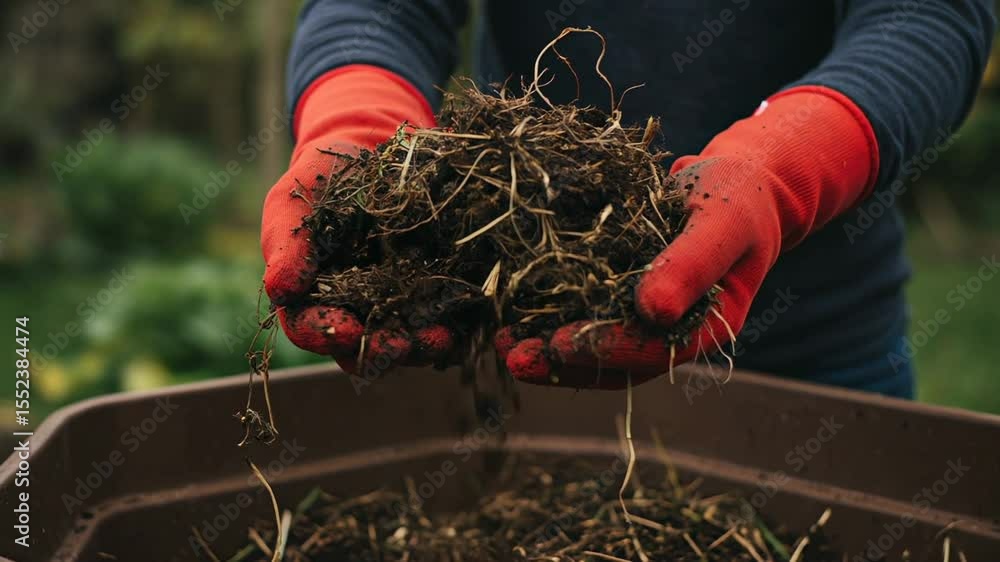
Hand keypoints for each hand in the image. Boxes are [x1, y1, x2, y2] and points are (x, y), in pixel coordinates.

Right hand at [262, 65, 454, 370]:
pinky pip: (441, 314)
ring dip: (422, 345)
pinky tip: (466, 322)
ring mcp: (393, 302)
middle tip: (398, 346)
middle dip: (380, 349)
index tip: (345, 331)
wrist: (367, 153)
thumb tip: (278, 290)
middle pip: (361, 346)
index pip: (310, 327)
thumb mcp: (294, 202)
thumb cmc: (318, 180)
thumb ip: (288, 247)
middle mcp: (351, 310)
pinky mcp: (429, 287)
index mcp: (309, 296)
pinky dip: (454, 322)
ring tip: (439, 339)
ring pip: (405, 338)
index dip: (325, 333)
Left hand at [497, 86, 878, 387]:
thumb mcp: (722, 221)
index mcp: (707, 327)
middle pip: (615, 361)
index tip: (559, 344)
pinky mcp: (622, 296)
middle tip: (512, 355)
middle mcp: (672, 333)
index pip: (653, 351)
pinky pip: (585, 314)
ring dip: (548, 349)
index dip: (605, 350)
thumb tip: (655, 311)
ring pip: (594, 346)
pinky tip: (513, 314)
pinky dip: (550, 317)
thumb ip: (692, 264)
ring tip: (502, 343)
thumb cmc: (737, 198)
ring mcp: (645, 318)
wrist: (737, 183)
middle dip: (561, 361)